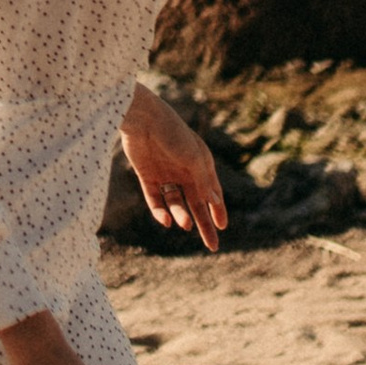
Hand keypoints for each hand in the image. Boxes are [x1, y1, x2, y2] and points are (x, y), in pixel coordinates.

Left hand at [120, 86, 228, 251]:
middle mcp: (184, 171)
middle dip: (204, 223)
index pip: (212, 191)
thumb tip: (215, 201)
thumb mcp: (193, 158)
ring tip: (185, 225)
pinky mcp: (147, 175)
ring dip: (181, 215)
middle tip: (212, 246)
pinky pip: (155, 198)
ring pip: (176, 202)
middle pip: (196, 203)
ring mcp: (165, 173)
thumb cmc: (173, 134)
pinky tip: (165, 220)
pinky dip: (160, 211)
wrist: (142, 118)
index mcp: (200, 163)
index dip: (218, 209)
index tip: (223, 227)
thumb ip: (203, 180)